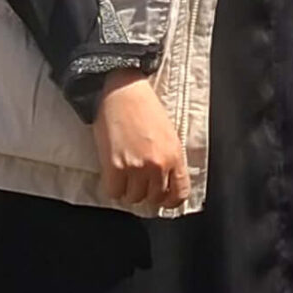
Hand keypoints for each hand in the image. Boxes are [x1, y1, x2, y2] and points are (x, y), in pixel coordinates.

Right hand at [93, 70, 190, 211]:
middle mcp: (159, 164)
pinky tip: (113, 175)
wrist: (123, 92)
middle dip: (147, 193)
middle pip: (155, 198)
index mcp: (175, 155)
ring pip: (134, 198)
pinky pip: (114, 193)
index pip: (180, 193)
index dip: (170, 201)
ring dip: (128, 190)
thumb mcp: (169, 134)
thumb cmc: (145, 108)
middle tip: (139, 182)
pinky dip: (113, 187)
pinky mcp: (115, 167)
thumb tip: (165, 182)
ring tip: (125, 174)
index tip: (163, 199)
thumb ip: (170, 159)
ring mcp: (137, 167)